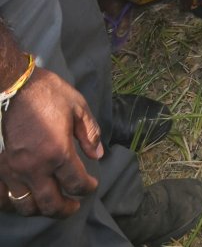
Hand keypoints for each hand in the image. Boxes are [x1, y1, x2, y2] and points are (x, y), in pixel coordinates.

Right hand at [0, 67, 101, 217]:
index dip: (88, 187)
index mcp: (58, 152)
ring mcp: (16, 169)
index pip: (75, 182)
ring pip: (27, 205)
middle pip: (51, 203)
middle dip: (66, 209)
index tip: (92, 184)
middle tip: (75, 206)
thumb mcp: (78, 107)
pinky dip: (17, 204)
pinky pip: (6, 196)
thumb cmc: (50, 94)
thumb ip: (90, 133)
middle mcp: (36, 167)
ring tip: (53, 205)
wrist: (18, 86)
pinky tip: (27, 199)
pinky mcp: (4, 166)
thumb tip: (97, 154)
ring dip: (42, 210)